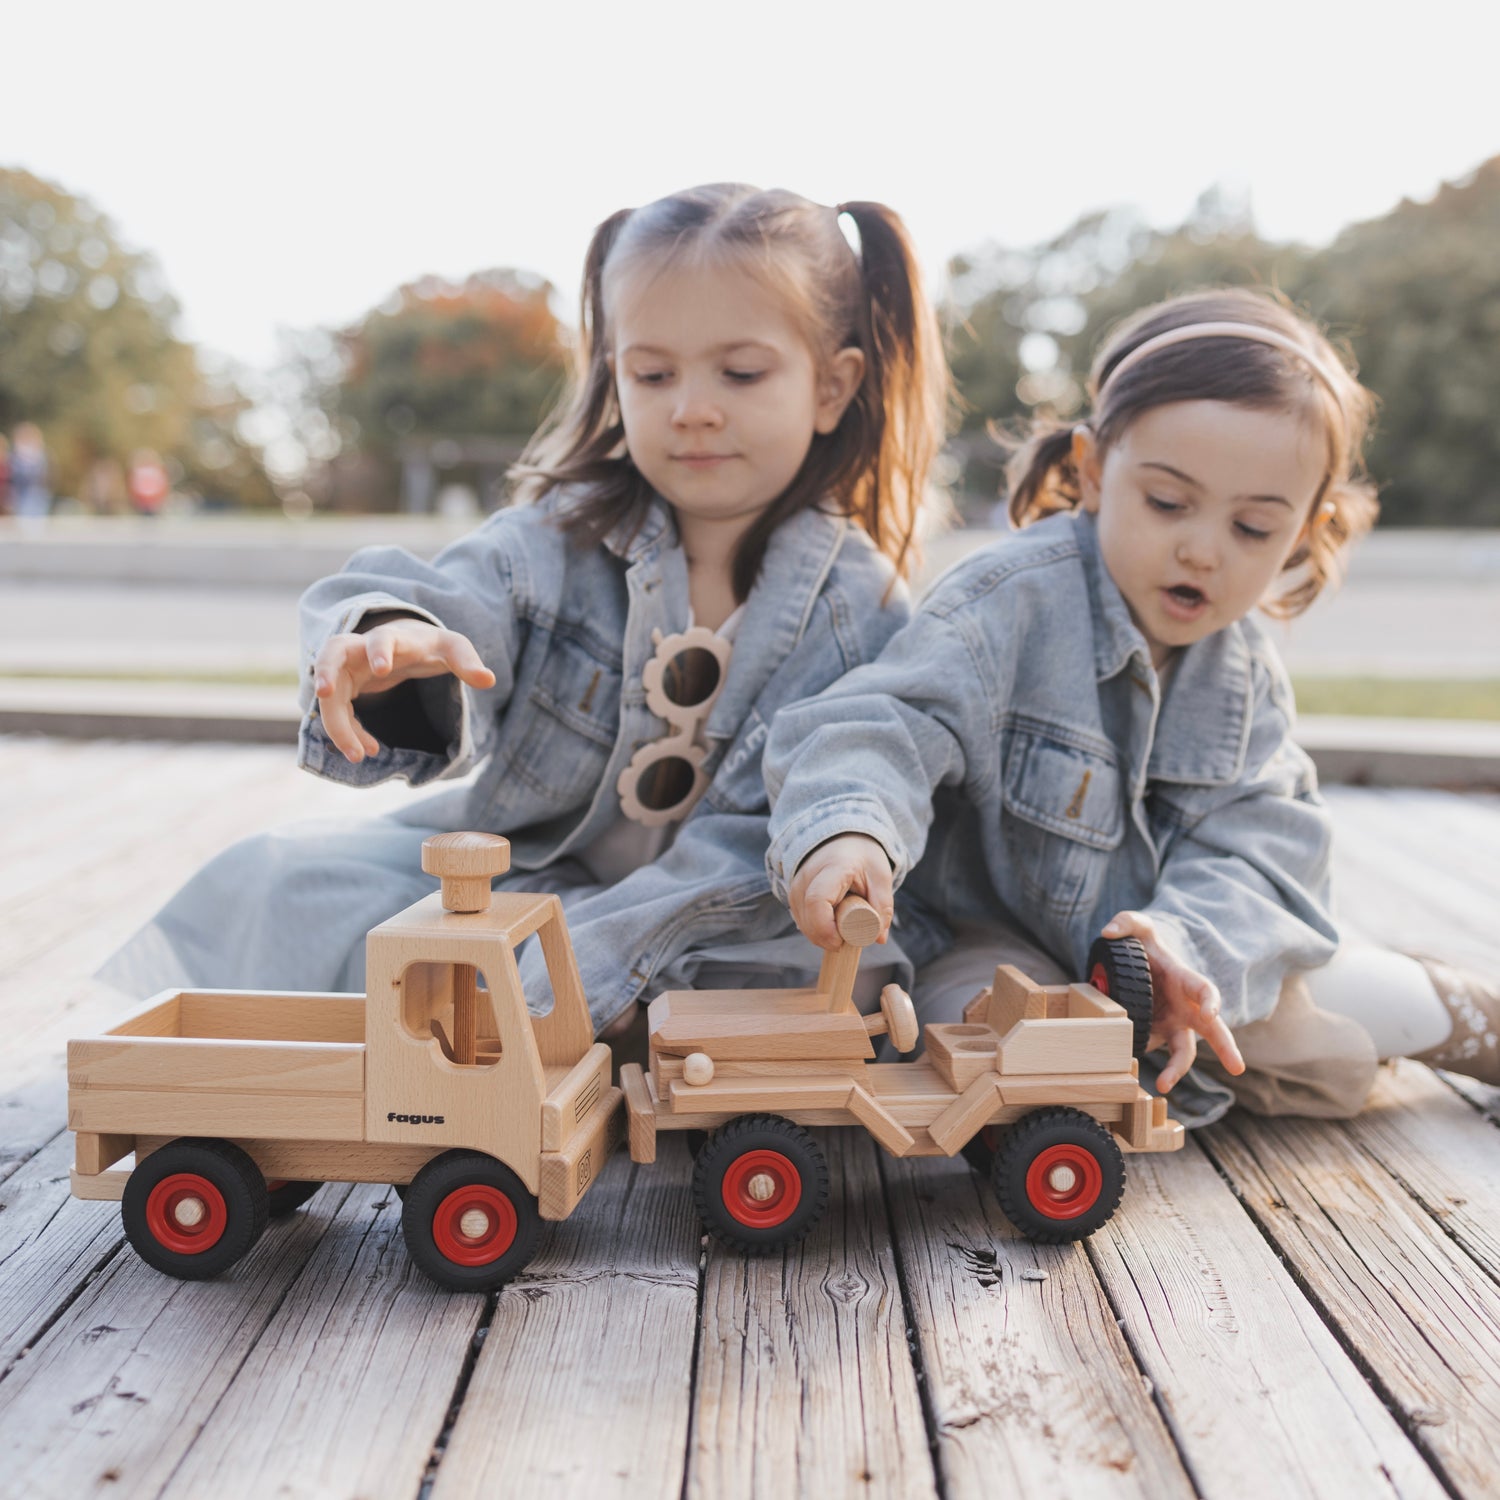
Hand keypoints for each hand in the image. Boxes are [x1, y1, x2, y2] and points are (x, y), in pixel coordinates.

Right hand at [312, 618, 495, 763]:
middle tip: (323, 693)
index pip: (380, 638)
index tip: (381, 669)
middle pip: (331, 651)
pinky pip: (337, 711)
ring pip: (329, 692)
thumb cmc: (430, 645)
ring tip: (358, 755)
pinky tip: (368, 750)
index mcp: (392, 637)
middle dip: (324, 670)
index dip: (378, 650)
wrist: (407, 644)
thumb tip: (490, 680)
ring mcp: (347, 669)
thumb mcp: (453, 648)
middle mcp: (361, 650)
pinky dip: (348, 731)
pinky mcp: (343, 688)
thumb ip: (467, 662)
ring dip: (336, 722)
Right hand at [788, 834, 893, 949]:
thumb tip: (879, 938)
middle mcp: (807, 876)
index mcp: (832, 868)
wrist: (842, 839)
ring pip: (802, 923)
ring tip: (842, 922)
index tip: (841, 942)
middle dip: (826, 938)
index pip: (817, 901)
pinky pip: (801, 921)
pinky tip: (831, 922)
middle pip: (807, 918)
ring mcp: (795, 886)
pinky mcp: (792, 895)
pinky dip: (816, 929)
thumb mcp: (880, 877)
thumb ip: (882, 907)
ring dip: (821, 934)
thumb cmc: (862, 857)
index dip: (826, 928)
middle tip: (848, 938)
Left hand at [1100, 910, 1245, 1091]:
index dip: (1211, 1002)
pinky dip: (1147, 1056)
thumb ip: (1126, 922)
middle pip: (1212, 1030)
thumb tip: (1107, 932)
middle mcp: (1186, 1006)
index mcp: (1186, 981)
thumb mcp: (1138, 927)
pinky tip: (1132, 1064)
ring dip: (1178, 1069)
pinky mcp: (1158, 1034)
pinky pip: (1155, 1048)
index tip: (1211, 1014)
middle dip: (1226, 1048)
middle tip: (1238, 1069)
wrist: (1141, 964)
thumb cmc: (1145, 946)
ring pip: (1184, 1050)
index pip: (1206, 991)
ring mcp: (1173, 1023)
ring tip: (1163, 1085)